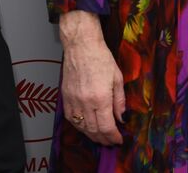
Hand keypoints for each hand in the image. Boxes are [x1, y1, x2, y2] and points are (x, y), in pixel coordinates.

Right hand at [59, 12, 125, 145]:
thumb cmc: (101, 58)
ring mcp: (73, 101)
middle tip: (111, 141)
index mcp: (100, 98)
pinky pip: (71, 119)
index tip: (119, 139)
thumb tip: (122, 117)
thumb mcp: (117, 78)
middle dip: (103, 139)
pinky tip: (86, 127)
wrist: (81, 46)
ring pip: (81, 127)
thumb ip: (119, 100)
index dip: (113, 136)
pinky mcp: (65, 98)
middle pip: (93, 130)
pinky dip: (79, 126)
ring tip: (101, 138)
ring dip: (91, 135)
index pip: (106, 126)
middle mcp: (85, 102)